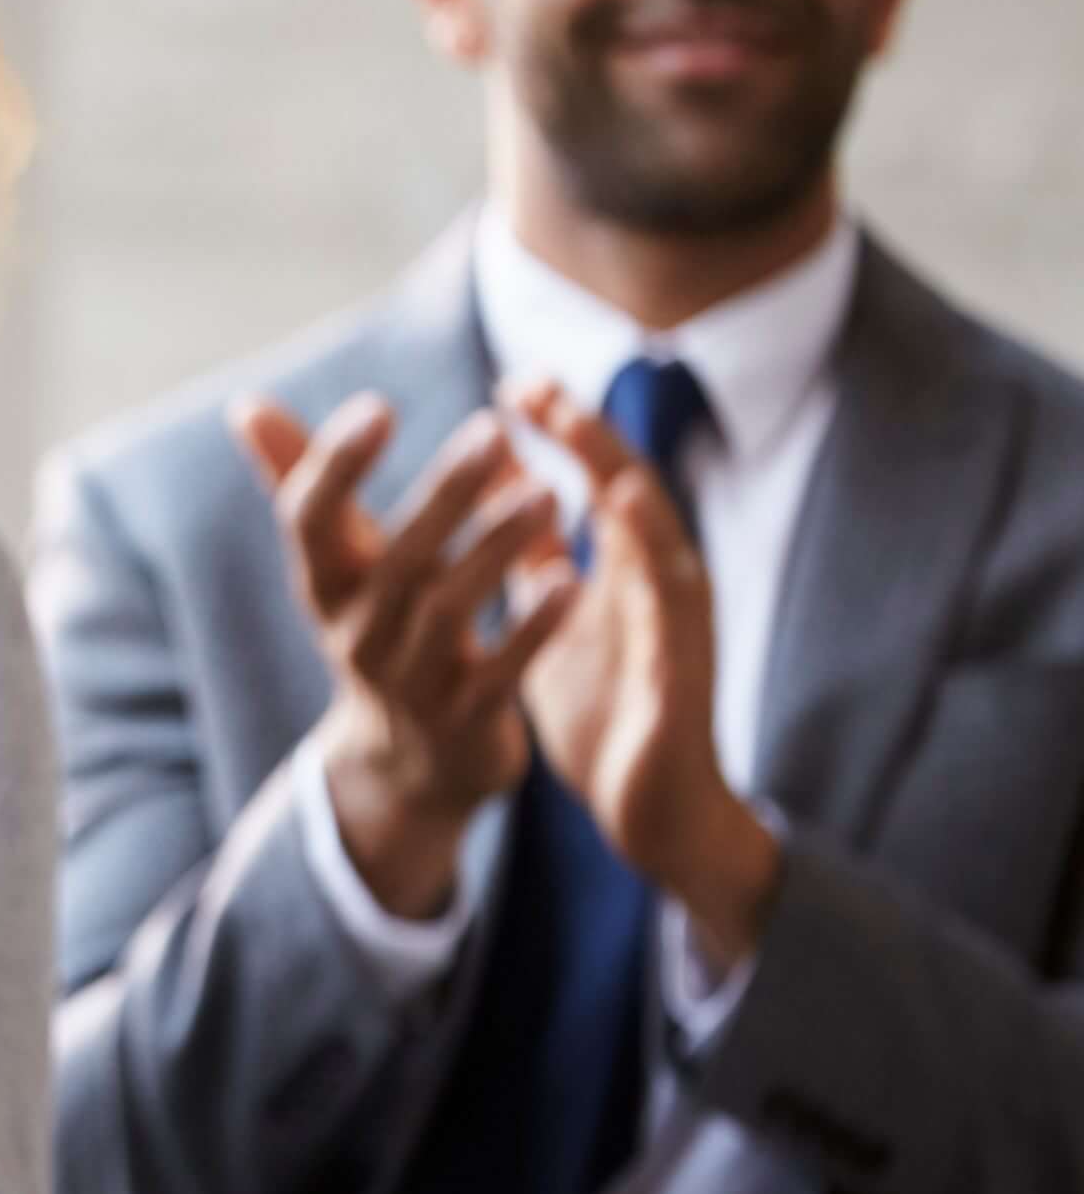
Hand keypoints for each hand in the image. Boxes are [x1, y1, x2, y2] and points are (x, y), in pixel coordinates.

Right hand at [234, 393, 571, 918]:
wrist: (405, 765)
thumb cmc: (375, 631)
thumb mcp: (333, 566)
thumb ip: (297, 481)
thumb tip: (242, 404)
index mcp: (323, 587)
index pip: (310, 520)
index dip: (336, 466)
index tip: (377, 405)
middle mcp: (356, 634)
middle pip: (396, 558)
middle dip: (444, 494)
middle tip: (494, 431)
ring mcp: (410, 681)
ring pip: (451, 609)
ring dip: (497, 548)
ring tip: (550, 489)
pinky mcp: (466, 720)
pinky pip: (501, 671)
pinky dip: (533, 627)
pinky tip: (570, 578)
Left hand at [506, 377, 780, 964]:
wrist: (648, 810)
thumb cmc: (609, 710)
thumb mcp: (556, 623)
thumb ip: (540, 561)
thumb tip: (510, 496)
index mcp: (624, 569)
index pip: (595, 481)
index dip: (561, 432)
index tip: (513, 383)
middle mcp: (660, 584)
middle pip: (631, 494)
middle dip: (591, 442)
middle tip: (543, 392)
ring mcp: (678, 630)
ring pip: (661, 550)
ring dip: (629, 501)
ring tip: (591, 454)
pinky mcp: (682, 682)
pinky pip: (671, 629)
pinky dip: (652, 587)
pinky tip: (627, 557)